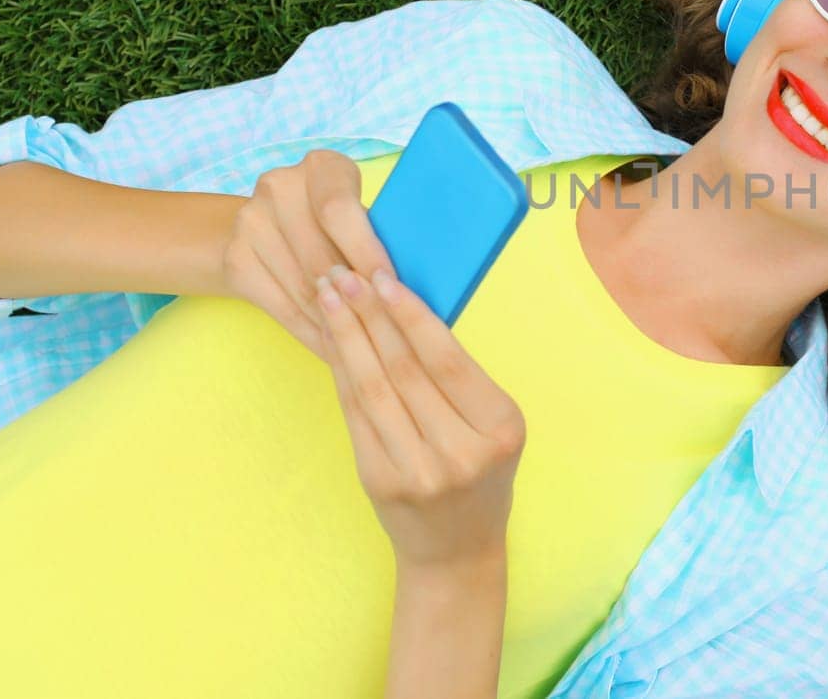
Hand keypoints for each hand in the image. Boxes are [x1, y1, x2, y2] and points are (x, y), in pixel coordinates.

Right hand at [221, 149, 394, 362]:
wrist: (270, 226)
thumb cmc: (341, 225)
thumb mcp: (364, 216)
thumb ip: (383, 237)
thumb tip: (414, 287)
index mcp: (322, 167)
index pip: (338, 209)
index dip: (365, 251)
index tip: (390, 287)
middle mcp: (280, 186)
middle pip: (320, 254)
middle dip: (356, 298)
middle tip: (387, 332)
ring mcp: (250, 222)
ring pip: (302, 287)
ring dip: (337, 324)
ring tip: (370, 349)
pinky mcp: (236, 259)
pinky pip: (280, 307)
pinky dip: (313, 333)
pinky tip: (337, 351)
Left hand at [316, 262, 525, 570]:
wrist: (456, 552)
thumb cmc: (480, 478)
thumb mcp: (493, 427)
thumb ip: (459, 380)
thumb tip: (403, 308)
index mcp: (500, 427)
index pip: (448, 359)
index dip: (411, 315)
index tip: (382, 277)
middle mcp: (461, 452)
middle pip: (405, 368)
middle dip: (369, 314)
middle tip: (342, 273)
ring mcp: (419, 471)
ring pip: (374, 387)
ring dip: (346, 335)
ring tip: (327, 296)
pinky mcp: (380, 481)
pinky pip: (356, 414)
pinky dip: (341, 371)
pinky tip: (330, 340)